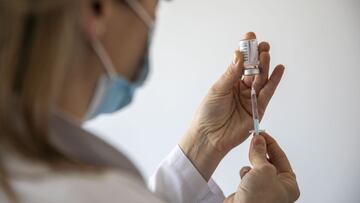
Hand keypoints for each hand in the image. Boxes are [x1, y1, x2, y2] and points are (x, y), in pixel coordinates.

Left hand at [179, 32, 283, 179]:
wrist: (209, 137)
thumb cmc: (208, 113)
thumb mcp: (218, 89)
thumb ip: (231, 73)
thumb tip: (239, 54)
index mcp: (230, 82)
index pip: (240, 63)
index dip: (246, 51)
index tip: (250, 37)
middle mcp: (241, 88)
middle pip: (253, 70)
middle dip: (258, 57)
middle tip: (262, 45)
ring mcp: (250, 98)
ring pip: (261, 79)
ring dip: (265, 66)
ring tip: (267, 54)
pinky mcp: (258, 109)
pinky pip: (268, 93)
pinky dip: (274, 81)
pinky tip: (278, 69)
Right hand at [224, 133, 299, 202]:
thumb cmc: (259, 200)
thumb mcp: (263, 170)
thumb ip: (260, 153)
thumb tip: (259, 140)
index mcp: (288, 184)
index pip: (281, 157)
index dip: (271, 143)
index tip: (261, 133)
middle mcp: (277, 187)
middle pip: (269, 161)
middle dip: (260, 153)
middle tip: (254, 139)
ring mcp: (263, 189)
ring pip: (256, 167)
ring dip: (251, 165)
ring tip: (250, 169)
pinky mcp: (250, 191)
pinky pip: (248, 175)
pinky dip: (244, 174)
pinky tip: (244, 179)